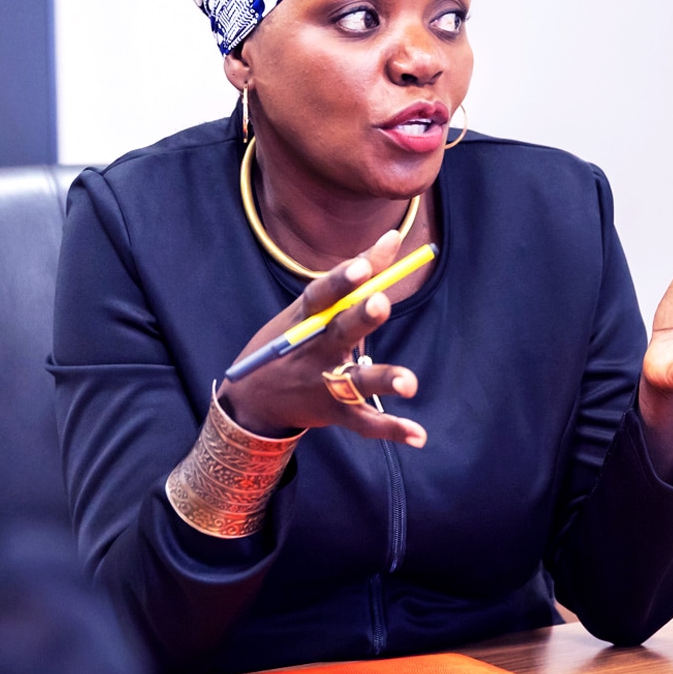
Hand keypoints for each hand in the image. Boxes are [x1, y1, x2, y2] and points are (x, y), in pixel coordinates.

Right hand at [218, 229, 425, 447]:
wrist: (254, 397)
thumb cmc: (293, 339)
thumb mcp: (312, 307)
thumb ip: (357, 274)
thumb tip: (393, 238)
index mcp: (307, 318)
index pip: (322, 294)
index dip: (341, 280)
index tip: (362, 266)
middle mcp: (315, 349)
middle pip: (341, 331)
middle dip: (360, 319)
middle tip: (380, 303)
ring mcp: (324, 382)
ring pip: (356, 381)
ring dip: (383, 381)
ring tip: (410, 384)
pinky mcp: (335, 412)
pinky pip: (365, 423)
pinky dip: (391, 429)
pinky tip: (419, 435)